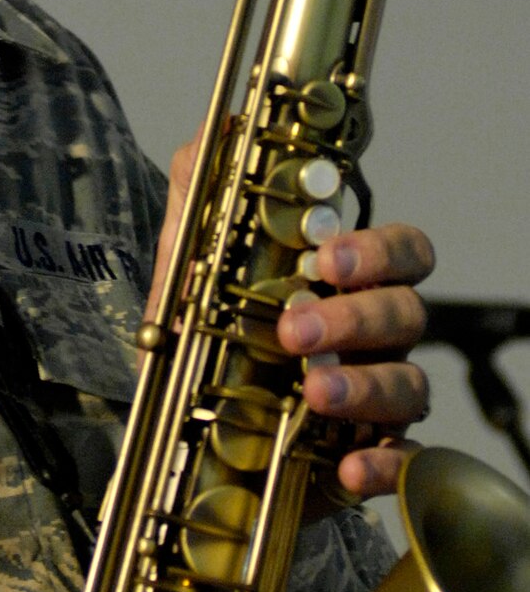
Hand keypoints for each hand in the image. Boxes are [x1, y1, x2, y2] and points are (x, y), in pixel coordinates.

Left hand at [149, 134, 434, 504]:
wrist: (180, 435)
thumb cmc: (206, 338)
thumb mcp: (188, 260)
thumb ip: (205, 190)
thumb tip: (223, 124)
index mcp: (346, 283)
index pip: (401, 251)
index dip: (376, 251)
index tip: (325, 259)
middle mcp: (373, 337)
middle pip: (408, 313)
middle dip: (356, 317)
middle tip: (294, 331)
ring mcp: (375, 399)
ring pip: (411, 385)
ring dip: (367, 385)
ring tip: (312, 391)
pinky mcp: (364, 460)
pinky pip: (402, 464)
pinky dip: (382, 466)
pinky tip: (346, 467)